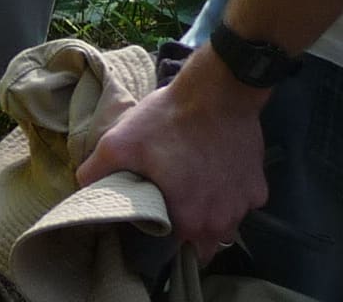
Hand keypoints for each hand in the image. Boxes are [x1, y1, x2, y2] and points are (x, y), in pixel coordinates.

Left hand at [76, 55, 271, 259]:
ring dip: (209, 210)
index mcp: (190, 221)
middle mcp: (222, 223)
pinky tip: (214, 169)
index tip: (152, 220)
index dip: (162, 240)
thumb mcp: (120, 142)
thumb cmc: (168, 120)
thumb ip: (96, 172)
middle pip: (201, 241)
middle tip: (171, 199)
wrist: (218, 92)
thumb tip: (83, 189)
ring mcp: (244, 206)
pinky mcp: (259, 187)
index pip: (175, 251)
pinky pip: (241, 201)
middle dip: (187, 227)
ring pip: (223, 223)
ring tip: (191, 182)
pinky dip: (229, 192)